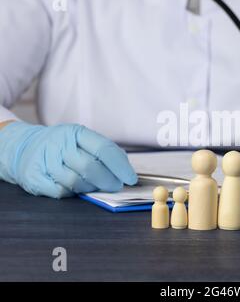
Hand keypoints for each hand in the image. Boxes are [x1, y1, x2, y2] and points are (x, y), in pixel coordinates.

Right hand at [0, 122, 136, 197]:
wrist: (23, 146)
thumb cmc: (62, 146)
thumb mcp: (81, 140)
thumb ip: (103, 152)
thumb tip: (125, 171)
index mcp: (75, 133)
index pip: (103, 149)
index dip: (120, 166)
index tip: (131, 179)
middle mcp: (59, 144)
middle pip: (90, 167)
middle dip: (108, 180)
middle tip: (116, 186)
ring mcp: (45, 160)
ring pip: (76, 181)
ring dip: (91, 188)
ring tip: (95, 186)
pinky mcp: (34, 177)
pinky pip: (60, 191)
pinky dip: (73, 193)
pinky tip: (76, 188)